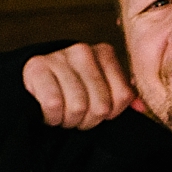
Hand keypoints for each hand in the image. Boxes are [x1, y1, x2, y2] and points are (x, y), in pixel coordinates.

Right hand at [22, 43, 143, 128]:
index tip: (96, 111)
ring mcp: (60, 56)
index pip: (122, 96)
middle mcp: (84, 50)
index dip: (109, 114)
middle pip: (101, 106)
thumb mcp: (100, 91)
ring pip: (78, 107)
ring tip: (62, 114)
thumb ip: (121, 97)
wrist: (30, 85)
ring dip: (68, 121)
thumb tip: (141, 108)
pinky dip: (51, 117)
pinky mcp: (38, 68)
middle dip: (87, 121)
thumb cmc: (70, 91)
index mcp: (105, 53)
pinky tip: (48, 111)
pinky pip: (54, 105)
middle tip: (76, 117)